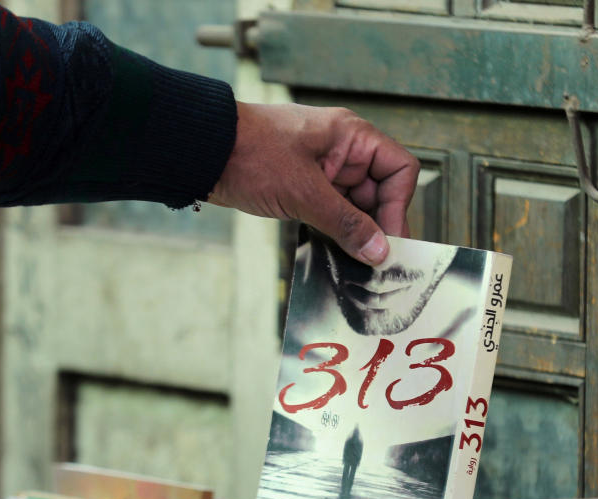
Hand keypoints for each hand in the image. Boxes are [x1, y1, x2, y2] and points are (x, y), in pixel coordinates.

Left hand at [208, 102, 419, 265]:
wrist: (199, 151)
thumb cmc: (250, 154)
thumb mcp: (305, 193)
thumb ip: (347, 224)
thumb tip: (380, 251)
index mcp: (351, 137)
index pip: (398, 170)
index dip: (398, 205)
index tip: (389, 240)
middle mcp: (342, 151)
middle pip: (380, 192)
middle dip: (378, 225)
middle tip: (375, 261)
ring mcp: (323, 170)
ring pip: (356, 206)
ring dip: (356, 233)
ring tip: (355, 262)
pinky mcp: (303, 188)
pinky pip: (333, 212)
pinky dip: (336, 232)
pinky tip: (335, 253)